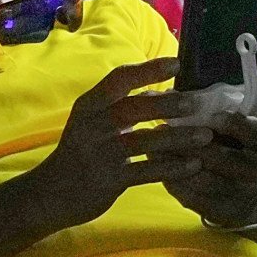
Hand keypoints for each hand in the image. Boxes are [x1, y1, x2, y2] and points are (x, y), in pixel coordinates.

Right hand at [22, 56, 185, 229]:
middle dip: (168, 104)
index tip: (176, 62)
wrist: (50, 194)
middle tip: (197, 103)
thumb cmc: (80, 152)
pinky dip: (172, 168)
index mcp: (89, 105)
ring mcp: (100, 153)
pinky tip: (193, 165)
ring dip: (178, 138)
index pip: (118, 78)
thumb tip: (163, 91)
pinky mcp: (109, 180)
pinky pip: (146, 172)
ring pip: (144, 141)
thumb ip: (120, 106)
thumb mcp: (91, 122)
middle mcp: (93, 125)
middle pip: (134, 108)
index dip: (148, 68)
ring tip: (206, 136)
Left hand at [166, 66, 256, 228]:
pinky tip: (156, 165)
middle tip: (165, 125)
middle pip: (223, 158)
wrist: (249, 197)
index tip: (211, 114)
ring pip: (202, 179)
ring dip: (175, 160)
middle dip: (191, 141)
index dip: (233, 123)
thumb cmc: (249, 147)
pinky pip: (191, 197)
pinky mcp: (217, 211)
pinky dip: (172, 179)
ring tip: (154, 143)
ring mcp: (237, 195)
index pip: (256, 133)